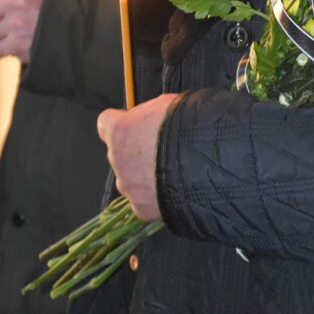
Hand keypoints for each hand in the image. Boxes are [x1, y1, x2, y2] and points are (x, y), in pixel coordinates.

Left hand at [97, 94, 180, 220]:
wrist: (209, 161)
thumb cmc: (189, 127)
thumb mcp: (167, 106)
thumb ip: (148, 115)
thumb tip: (148, 121)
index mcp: (120, 131)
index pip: (105, 124)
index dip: (120, 123)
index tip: (132, 125)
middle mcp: (117, 159)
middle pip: (119, 154)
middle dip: (134, 152)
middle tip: (161, 150)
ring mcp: (128, 186)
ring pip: (129, 179)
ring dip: (142, 175)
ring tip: (170, 172)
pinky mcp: (141, 207)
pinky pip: (142, 201)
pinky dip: (153, 197)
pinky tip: (171, 189)